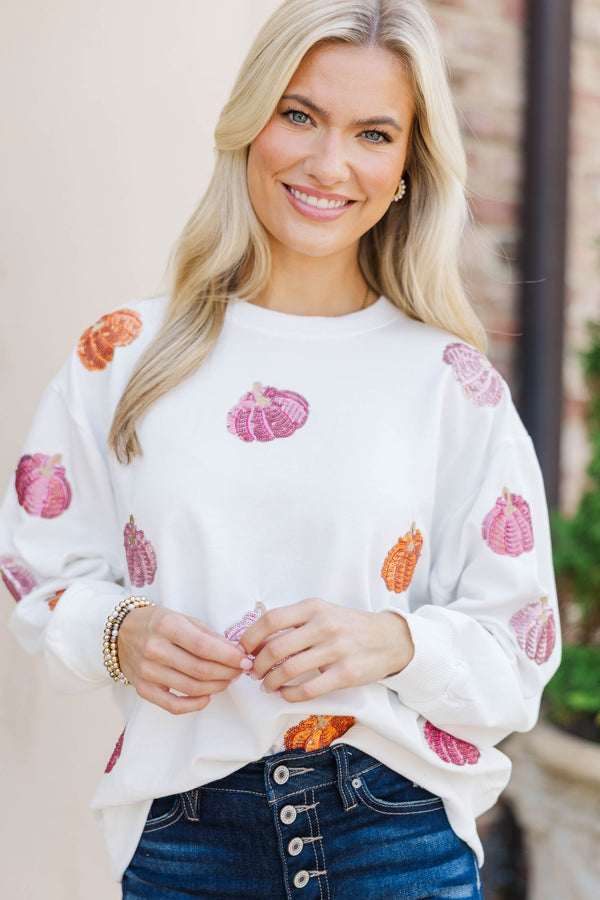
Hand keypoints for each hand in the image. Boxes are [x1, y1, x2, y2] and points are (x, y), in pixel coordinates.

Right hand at [117, 606, 252, 714]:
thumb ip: (209, 635)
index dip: (229, 656)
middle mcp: (154, 649)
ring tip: (228, 680)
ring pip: (191, 688)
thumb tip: (236, 652)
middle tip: (240, 671)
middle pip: (200, 669)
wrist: (120, 633)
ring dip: (216, 687)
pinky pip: (173, 706)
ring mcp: (147, 671)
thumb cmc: (158, 623)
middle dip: (227, 673)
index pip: (205, 646)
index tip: (245, 659)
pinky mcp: (142, 689)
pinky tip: (209, 696)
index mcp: (167, 625)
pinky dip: (196, 705)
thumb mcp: (183, 618)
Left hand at [240, 598, 413, 702]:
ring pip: (289, 670)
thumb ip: (295, 622)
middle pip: (276, 648)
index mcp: (314, 607)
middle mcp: (324, 625)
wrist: (390, 638)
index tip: (244, 650)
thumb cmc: (349, 626)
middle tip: (254, 673)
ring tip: (268, 686)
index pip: (271, 620)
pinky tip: (285, 694)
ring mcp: (336, 649)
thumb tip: (259, 641)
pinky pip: (309, 689)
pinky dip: (290, 695)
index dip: (251, 637)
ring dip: (271, 682)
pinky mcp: (346, 673)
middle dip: (258, 665)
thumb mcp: (323, 612)